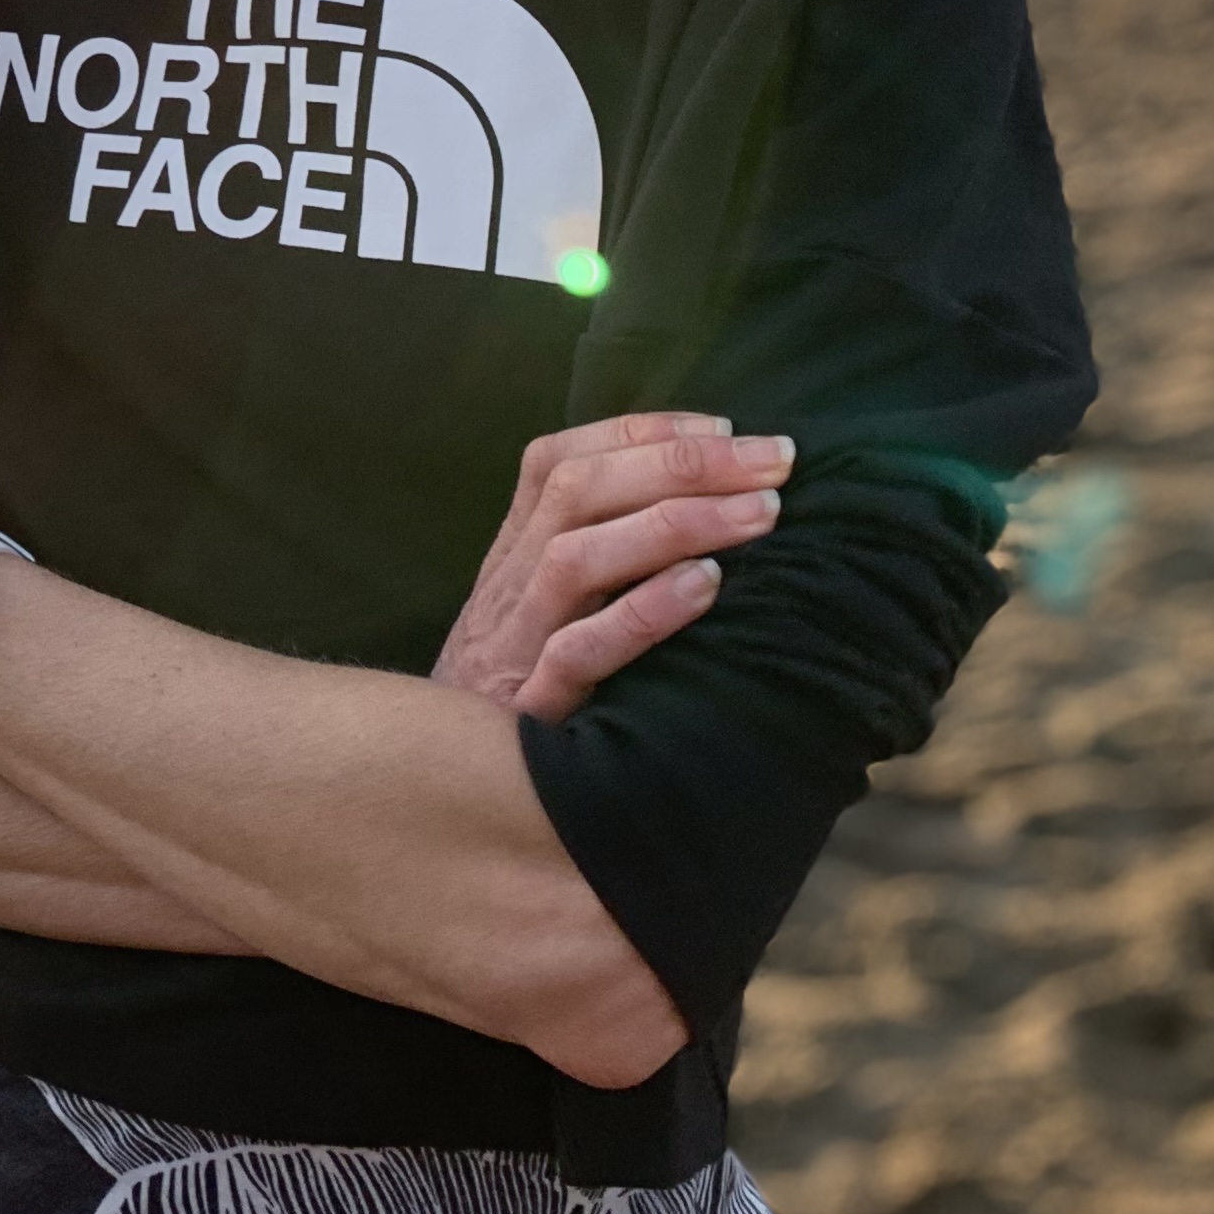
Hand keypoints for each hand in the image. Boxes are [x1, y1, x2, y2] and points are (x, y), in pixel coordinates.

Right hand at [432, 414, 793, 721]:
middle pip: (576, 491)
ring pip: (578, 558)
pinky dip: (645, 611)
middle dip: (680, 463)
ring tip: (763, 513)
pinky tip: (708, 586)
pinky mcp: (529, 709)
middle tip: (776, 459)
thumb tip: (703, 510)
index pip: (556, 460)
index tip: (725, 428)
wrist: (436, 784)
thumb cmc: (512, 694)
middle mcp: (506, 584)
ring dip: (676, 522)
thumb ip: (590, 561)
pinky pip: (579, 651)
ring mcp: (513, 645)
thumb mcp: (533, 614)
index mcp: (509, 553)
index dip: (638, 431)